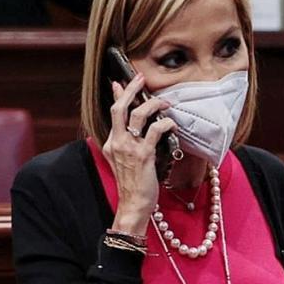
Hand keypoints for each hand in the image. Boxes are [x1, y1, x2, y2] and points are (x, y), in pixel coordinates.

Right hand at [101, 73, 176, 236]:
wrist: (133, 204)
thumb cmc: (134, 185)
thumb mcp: (125, 162)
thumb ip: (128, 145)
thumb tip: (137, 131)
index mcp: (111, 143)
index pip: (113, 113)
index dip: (117, 96)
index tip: (119, 82)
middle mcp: (117, 142)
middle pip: (120, 108)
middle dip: (130, 89)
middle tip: (141, 78)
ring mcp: (129, 148)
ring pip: (137, 114)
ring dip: (153, 104)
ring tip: (165, 102)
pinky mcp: (144, 155)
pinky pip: (155, 131)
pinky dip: (165, 123)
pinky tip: (172, 123)